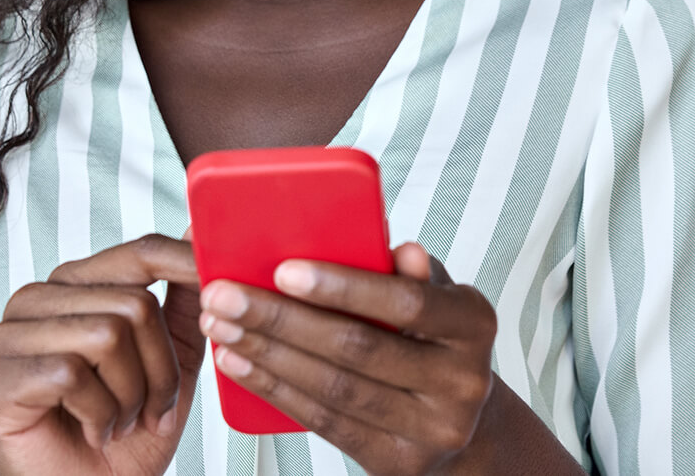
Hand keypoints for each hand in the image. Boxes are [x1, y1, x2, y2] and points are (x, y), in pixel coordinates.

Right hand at [0, 233, 203, 475]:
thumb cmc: (127, 436)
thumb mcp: (172, 362)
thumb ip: (183, 302)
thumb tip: (200, 235)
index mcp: (75, 288)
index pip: (136, 254)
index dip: (182, 263)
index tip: (218, 277)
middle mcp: (35, 302)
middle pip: (132, 303)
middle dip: (159, 370)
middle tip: (148, 409)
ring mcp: (6, 338)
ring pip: (106, 335)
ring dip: (129, 397)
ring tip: (117, 421)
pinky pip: (70, 374)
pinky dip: (99, 415)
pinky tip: (91, 431)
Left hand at [197, 242, 499, 474]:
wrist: (461, 422)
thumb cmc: (432, 337)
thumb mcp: (433, 295)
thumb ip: (407, 270)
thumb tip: (390, 240)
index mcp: (474, 323)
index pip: (407, 302)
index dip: (344, 287)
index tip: (283, 270)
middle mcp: (462, 381)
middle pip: (358, 348)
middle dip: (280, 319)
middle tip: (223, 295)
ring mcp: (432, 429)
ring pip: (334, 389)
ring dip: (266, 355)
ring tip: (221, 326)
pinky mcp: (397, 462)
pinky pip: (324, 422)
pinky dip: (275, 389)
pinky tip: (238, 364)